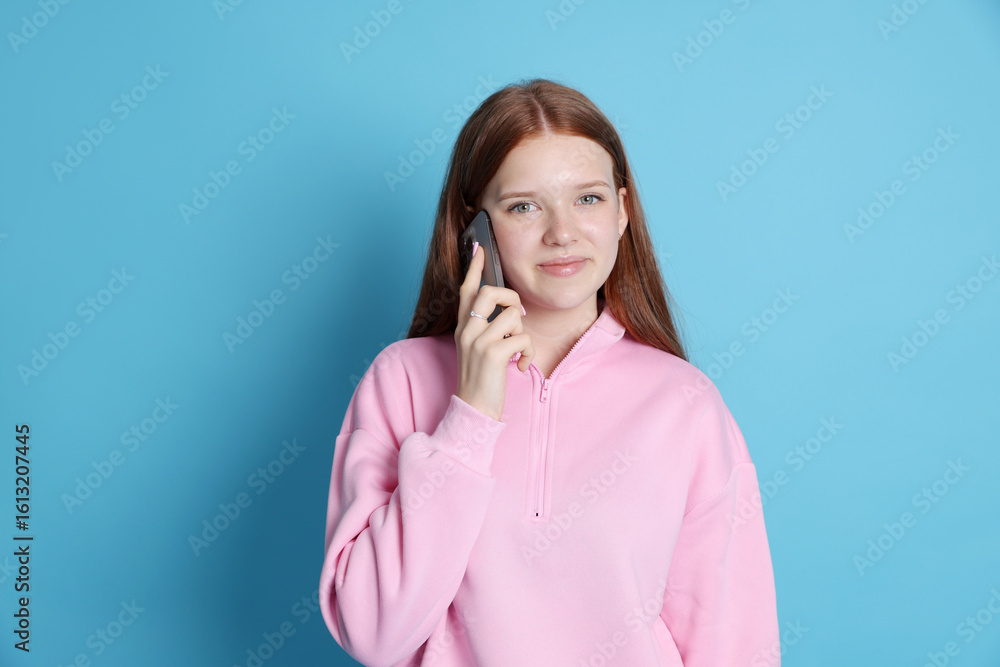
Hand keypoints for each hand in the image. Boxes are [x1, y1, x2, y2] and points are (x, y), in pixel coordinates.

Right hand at [454, 243, 533, 420]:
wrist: (473, 410)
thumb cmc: (480, 380)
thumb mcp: (476, 349)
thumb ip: (486, 328)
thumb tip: (510, 311)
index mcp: (463, 326)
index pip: (466, 289)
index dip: (474, 267)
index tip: (480, 248)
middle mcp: (467, 330)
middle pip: (491, 292)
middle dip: (511, 298)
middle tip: (517, 316)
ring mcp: (478, 341)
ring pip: (513, 315)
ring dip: (522, 333)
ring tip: (516, 350)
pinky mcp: (492, 354)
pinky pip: (523, 338)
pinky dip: (528, 353)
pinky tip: (520, 366)